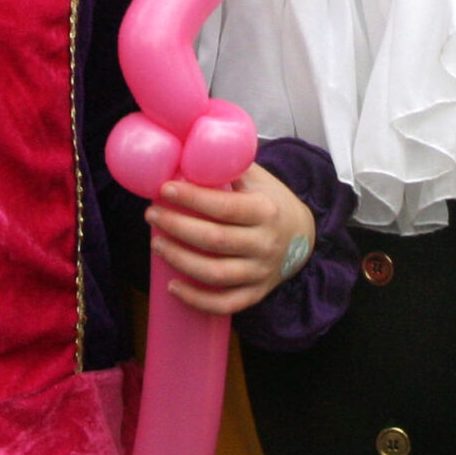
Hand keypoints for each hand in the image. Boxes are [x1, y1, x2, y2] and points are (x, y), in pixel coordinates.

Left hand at [144, 162, 316, 315]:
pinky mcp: (256, 293)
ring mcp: (261, 272)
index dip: (192, 199)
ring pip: (216, 274)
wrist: (304, 236)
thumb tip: (188, 151)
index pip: (225, 207)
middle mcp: (265, 244)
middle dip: (177, 227)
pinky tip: (172, 287)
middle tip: (151, 215)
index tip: (164, 189)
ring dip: (180, 260)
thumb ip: (228, 166)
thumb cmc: (272, 200)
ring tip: (156, 243)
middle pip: (215, 241)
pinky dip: (197, 300)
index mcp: (266, 211)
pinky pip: (225, 304)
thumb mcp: (258, 178)